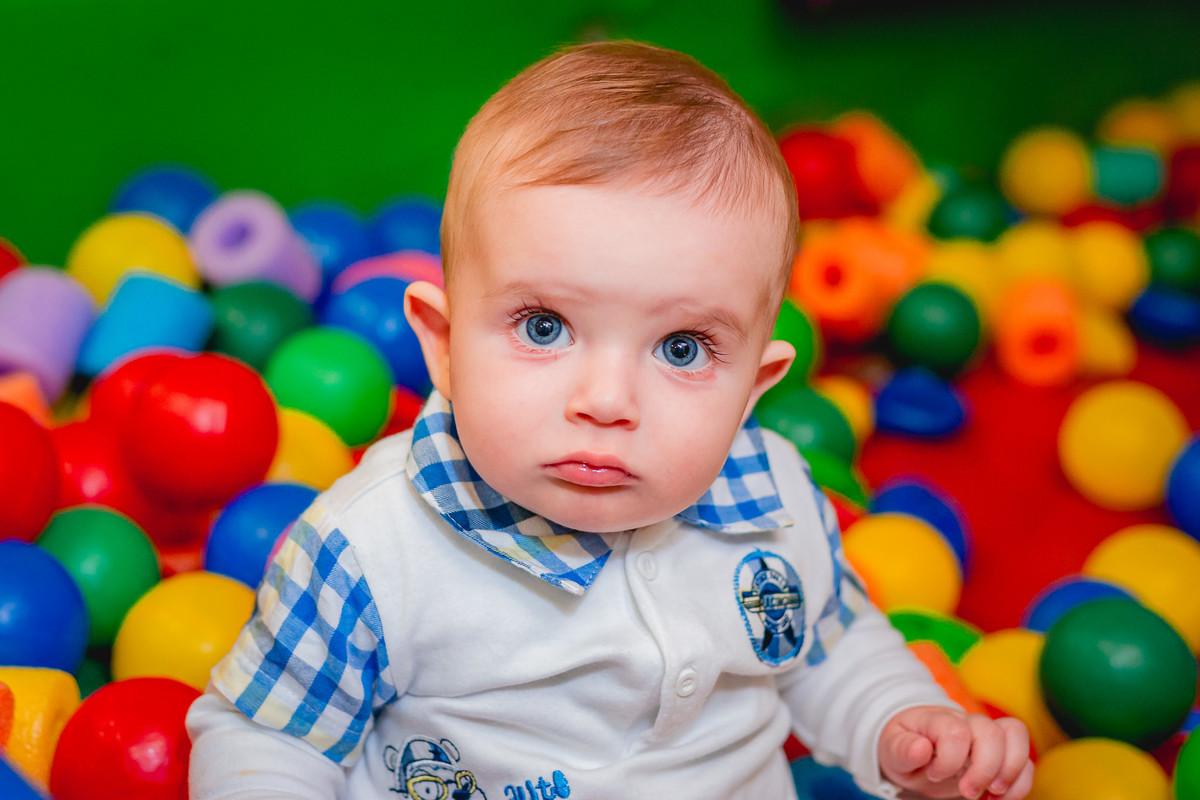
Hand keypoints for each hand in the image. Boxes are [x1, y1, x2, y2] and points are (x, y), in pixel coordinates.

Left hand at [878, 706, 1033, 798]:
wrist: (914, 745)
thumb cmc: (904, 746)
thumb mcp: (892, 749)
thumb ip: (902, 749)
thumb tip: (921, 749)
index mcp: (937, 719)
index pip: (955, 731)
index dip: (948, 760)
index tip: (933, 774)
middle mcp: (966, 722)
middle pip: (992, 733)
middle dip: (985, 769)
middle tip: (967, 793)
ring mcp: (986, 734)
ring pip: (1016, 735)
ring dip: (1011, 772)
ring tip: (992, 796)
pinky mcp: (1001, 752)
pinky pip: (1026, 758)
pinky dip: (1020, 783)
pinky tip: (1000, 799)